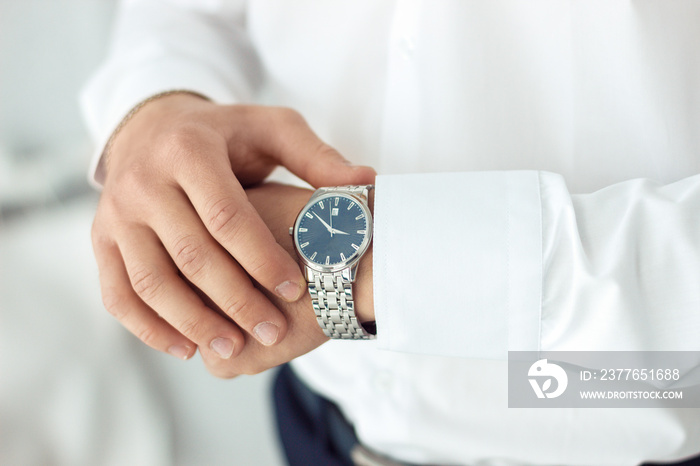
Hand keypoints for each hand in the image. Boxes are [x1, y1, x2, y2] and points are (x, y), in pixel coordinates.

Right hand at [91, 93, 374, 360]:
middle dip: (236, 299)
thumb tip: (364, 183)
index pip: (228, 216)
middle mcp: (143, 181)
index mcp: (188, 151)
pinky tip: (185, 347)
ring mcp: (116, 213)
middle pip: (191, 254)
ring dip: (192, 322)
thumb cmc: (224, 134)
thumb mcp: (271, 129)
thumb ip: (315, 156)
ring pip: (151, 280)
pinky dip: (147, 326)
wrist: (152, 127)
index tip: (296, 288)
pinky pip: (117, 292)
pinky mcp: (102, 239)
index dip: (262, 258)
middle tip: (273, 330)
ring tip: (233, 348)